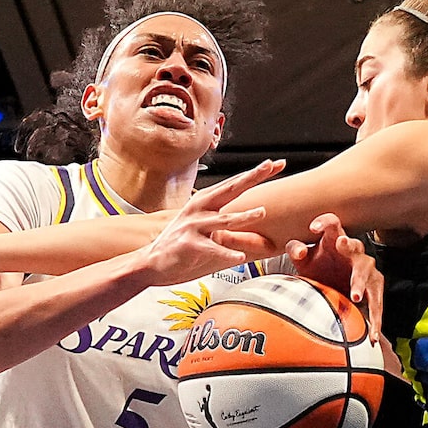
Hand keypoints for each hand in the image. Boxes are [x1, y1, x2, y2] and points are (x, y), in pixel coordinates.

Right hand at [140, 160, 283, 283]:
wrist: (152, 263)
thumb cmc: (182, 246)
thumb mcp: (208, 232)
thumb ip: (232, 229)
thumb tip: (260, 230)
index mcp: (205, 203)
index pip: (234, 184)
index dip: (255, 173)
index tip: (275, 164)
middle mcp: (199, 209)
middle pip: (230, 190)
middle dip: (251, 177)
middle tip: (270, 166)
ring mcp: (193, 226)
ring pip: (223, 220)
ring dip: (243, 216)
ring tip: (262, 212)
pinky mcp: (189, 245)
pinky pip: (212, 249)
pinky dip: (227, 253)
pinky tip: (240, 258)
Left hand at [283, 213, 382, 325]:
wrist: (333, 288)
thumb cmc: (319, 267)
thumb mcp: (304, 260)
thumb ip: (296, 251)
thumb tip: (299, 251)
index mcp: (335, 239)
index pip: (332, 223)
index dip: (323, 222)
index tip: (313, 228)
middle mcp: (354, 251)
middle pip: (354, 245)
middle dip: (349, 246)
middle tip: (342, 245)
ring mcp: (367, 269)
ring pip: (366, 273)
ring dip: (360, 284)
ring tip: (355, 296)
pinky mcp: (374, 287)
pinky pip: (375, 303)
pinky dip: (374, 318)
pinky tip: (372, 334)